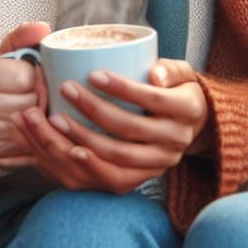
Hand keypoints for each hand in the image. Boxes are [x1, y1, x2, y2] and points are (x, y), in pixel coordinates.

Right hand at [0, 22, 51, 160]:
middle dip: (43, 97)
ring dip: (42, 116)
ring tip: (40, 108)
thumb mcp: (7, 54)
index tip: (38, 75)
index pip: (26, 76)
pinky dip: (37, 134)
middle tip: (42, 94)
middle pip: (32, 101)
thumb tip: (43, 28)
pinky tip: (35, 126)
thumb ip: (24, 36)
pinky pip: (28, 141)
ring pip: (33, 122)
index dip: (39, 76)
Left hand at [5, 59, 210, 191]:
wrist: (191, 127)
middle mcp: (176, 141)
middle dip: (94, 110)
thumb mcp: (183, 74)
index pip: (152, 99)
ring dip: (83, 138)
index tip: (92, 73)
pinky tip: (67, 150)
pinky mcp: (144, 178)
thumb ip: (170, 69)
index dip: (122, 88)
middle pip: (130, 129)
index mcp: (187, 110)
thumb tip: (154, 73)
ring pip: (118, 157)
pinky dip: (89, 165)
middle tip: (66, 89)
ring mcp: (160, 163)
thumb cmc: (178, 90)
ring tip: (56, 119)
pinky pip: (113, 178)